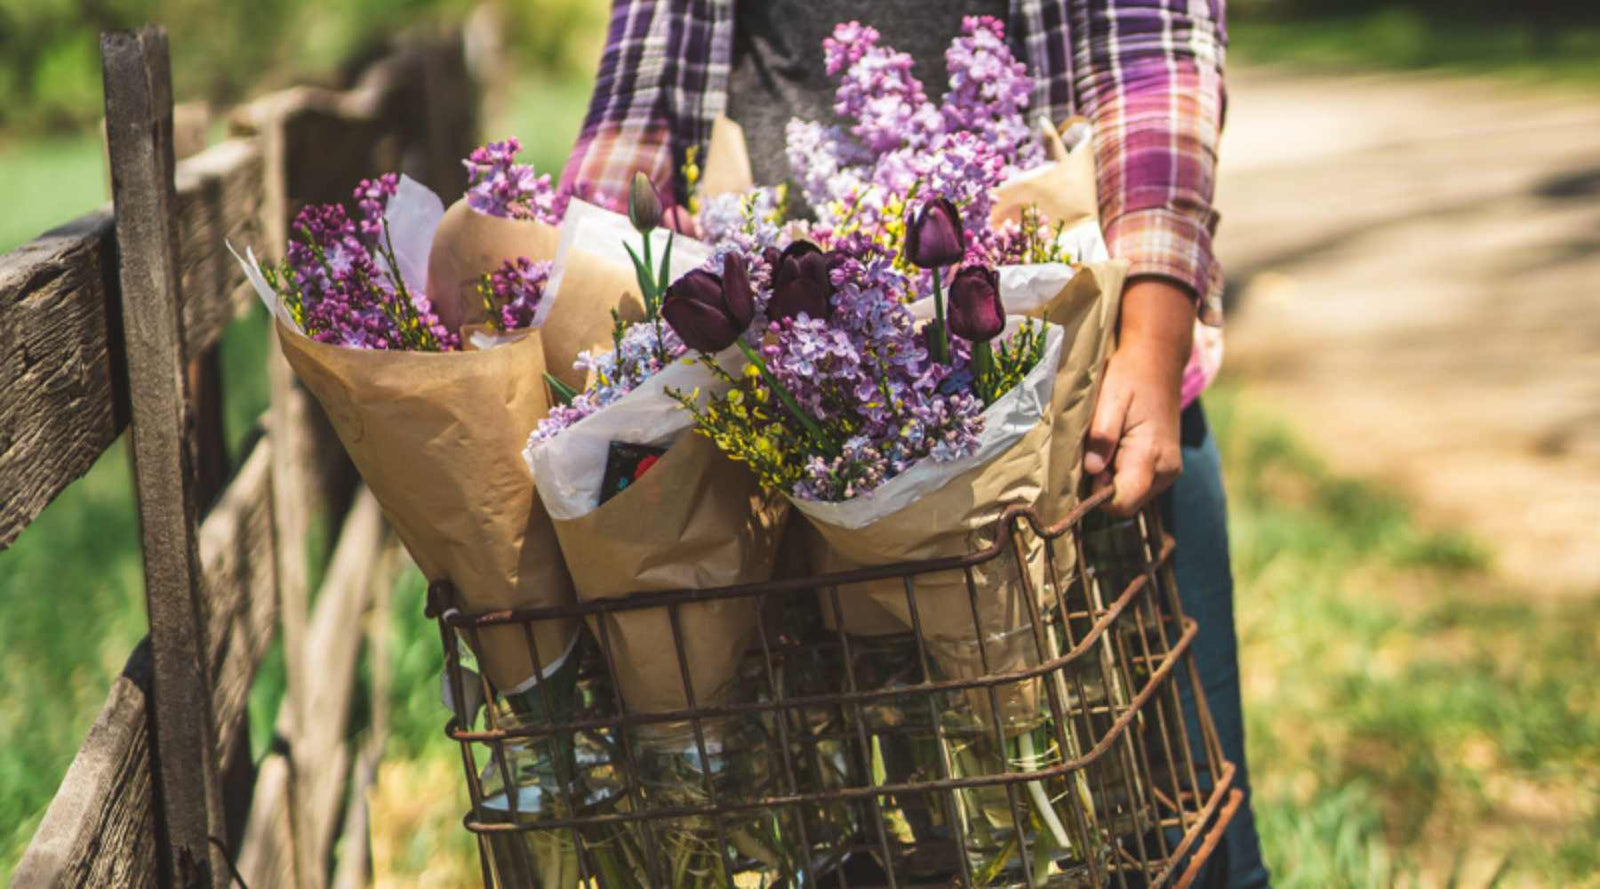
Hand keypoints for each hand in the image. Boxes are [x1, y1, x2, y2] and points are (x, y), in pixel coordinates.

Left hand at [1083, 277, 1195, 515]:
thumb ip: (1102, 434)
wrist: (1158, 361)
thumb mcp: (1110, 398)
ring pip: (1132, 496)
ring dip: (1112, 480)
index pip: (1123, 503)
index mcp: (1151, 454)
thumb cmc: (1129, 376)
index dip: (1097, 496)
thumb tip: (1093, 470)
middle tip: (1093, 452)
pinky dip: (1122, 474)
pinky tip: (1116, 448)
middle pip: (1126, 503)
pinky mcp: (1166, 467)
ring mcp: (1169, 471)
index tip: (1084, 472)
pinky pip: (1139, 485)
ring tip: (1106, 445)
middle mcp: (1166, 470)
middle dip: (1103, 487)